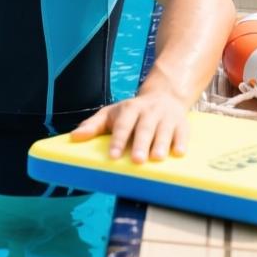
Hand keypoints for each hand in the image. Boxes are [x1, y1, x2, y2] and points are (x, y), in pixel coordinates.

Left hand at [70, 90, 190, 162]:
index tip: (112, 156)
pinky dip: (181, 142)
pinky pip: (182, 133)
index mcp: (129, 109)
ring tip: (156, 158)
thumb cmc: (132, 111)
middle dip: (140, 144)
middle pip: (144, 128)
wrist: (164, 96)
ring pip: (163, 131)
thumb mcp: (110, 114)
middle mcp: (148, 112)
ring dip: (160, 144)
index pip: (122, 125)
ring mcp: (166, 118)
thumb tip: (74, 137)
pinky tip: (178, 153)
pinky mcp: (181, 124)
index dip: (117, 140)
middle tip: (136, 160)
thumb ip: (92, 125)